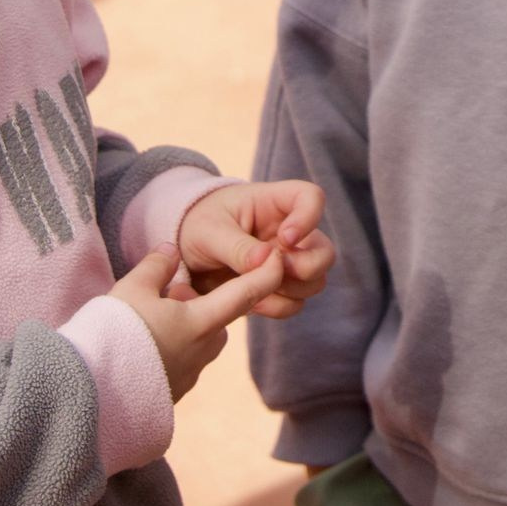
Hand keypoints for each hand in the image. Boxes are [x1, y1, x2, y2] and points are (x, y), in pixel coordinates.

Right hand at [109, 245, 286, 399]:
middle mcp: (203, 350)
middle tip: (165, 294)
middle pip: (217, 318)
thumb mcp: (132, 289)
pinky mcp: (172, 394)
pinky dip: (170, 350)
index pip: (248, 293)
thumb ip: (156, 266)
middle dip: (200, 303)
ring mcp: (188, 375)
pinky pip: (181, 363)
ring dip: (184, 327)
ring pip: (200, 341)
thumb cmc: (113, 335)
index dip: (267, 272)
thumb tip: (171, 249)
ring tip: (147, 321)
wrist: (88, 393)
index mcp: (201, 322)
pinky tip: (139, 348)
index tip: (277, 257)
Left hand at [179, 180, 335, 317]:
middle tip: (274, 271)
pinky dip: (277, 307)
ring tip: (256, 288)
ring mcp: (287, 263)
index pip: (312, 198)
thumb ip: (236, 246)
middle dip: (306, 267)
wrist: (181, 255)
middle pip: (325, 251)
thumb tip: (265, 260)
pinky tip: (251, 303)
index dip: (308, 219)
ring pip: (315, 282)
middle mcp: (289, 233)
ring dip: (292, 290)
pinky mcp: (277, 288)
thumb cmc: (197, 226)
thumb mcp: (208, 231)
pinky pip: (295, 303)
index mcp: (274, 204)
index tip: (284, 239)